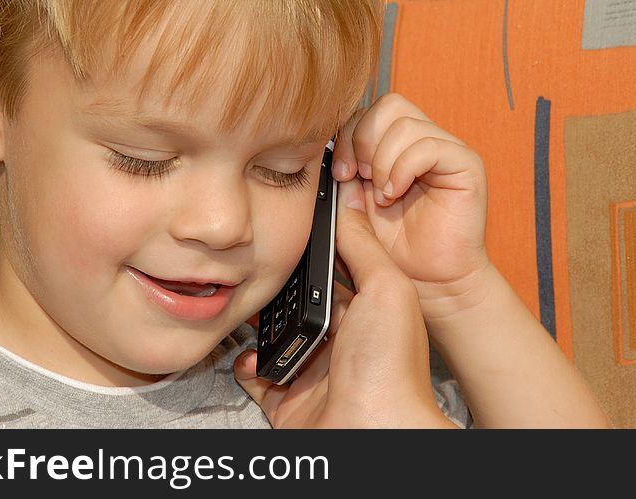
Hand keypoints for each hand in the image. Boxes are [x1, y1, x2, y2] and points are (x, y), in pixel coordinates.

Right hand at [234, 179, 457, 427]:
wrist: (372, 433)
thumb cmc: (390, 366)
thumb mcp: (386, 288)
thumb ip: (362, 245)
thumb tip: (345, 203)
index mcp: (368, 310)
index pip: (334, 269)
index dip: (313, 249)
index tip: (287, 228)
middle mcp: (341, 339)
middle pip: (298, 300)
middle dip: (276, 283)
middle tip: (253, 265)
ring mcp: (313, 370)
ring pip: (273, 333)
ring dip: (256, 321)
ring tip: (245, 304)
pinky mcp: (287, 398)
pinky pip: (255, 372)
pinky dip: (246, 362)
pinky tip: (251, 354)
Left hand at [332, 93, 490, 313]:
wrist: (431, 283)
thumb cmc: (396, 251)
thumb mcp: (355, 208)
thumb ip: (345, 178)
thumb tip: (330, 152)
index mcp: (395, 146)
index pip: (369, 110)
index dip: (348, 136)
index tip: (341, 173)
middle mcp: (422, 141)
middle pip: (388, 105)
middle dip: (363, 141)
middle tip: (359, 179)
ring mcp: (445, 149)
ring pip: (404, 124)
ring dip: (383, 162)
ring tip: (383, 195)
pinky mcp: (466, 164)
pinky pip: (428, 146)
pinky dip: (403, 169)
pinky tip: (395, 194)